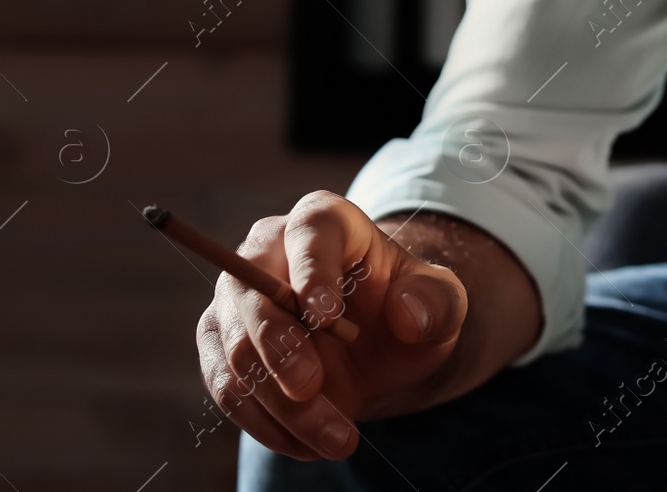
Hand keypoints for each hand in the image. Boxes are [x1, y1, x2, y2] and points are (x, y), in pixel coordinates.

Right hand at [195, 191, 469, 460]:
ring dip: (278, 403)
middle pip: (253, 291)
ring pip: (235, 349)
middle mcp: (270, 250)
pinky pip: (227, 387)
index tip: (326, 316)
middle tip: (312, 389)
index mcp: (326, 221)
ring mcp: (239, 300)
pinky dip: (265, 423)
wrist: (383, 350)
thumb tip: (409, 314)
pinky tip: (309, 445)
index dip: (311, 269)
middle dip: (278, 346)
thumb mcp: (442, 303)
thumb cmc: (411, 310)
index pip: (309, 231)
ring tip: (336, 438)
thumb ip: (435, 301)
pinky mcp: (224, 346)